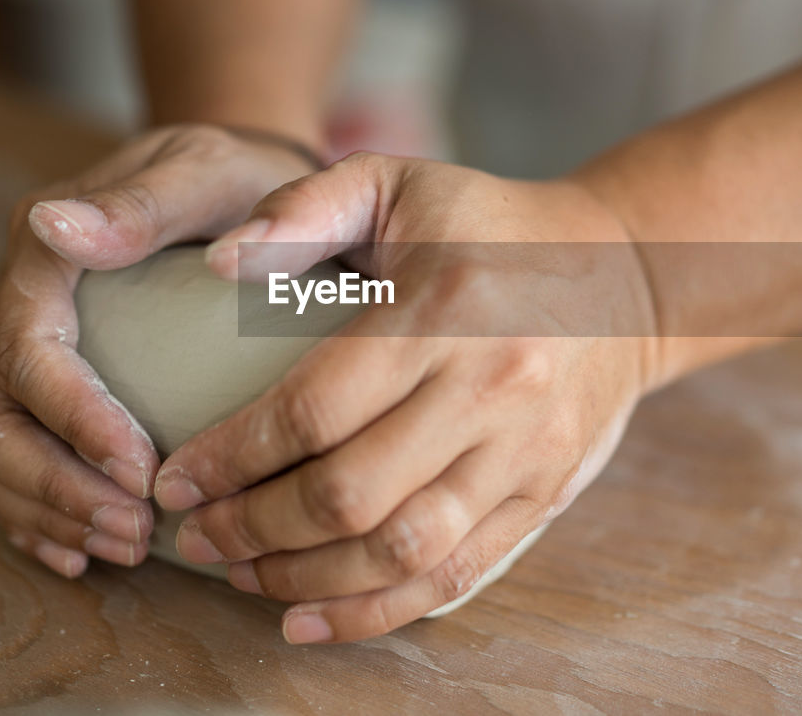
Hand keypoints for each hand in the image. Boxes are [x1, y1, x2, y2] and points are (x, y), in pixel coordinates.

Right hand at [0, 125, 317, 576]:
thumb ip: (139, 204)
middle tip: (135, 529)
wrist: (239, 181)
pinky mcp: (45, 387)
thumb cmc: (233, 178)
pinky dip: (35, 515)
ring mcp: (23, 348)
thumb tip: (53, 224)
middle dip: (51, 485)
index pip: (30, 348)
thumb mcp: (203, 172)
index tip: (140, 470)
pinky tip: (82, 552)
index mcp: (48, 251)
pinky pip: (7, 462)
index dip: (73, 419)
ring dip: (46, 510)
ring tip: (128, 546)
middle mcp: (20, 305)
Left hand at [154, 153, 655, 641]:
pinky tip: (312, 619)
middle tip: (197, 537)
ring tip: (243, 579)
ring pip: (401, 552)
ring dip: (305, 580)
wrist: (625, 274)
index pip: (314, 409)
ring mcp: (525, 452)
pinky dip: (377, 611)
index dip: (230, 457)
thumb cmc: (490, 226)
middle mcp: (491, 388)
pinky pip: (456, 576)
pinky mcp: (546, 494)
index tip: (176, 480)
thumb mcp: (399, 182)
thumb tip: (217, 265)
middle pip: (349, 495)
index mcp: (443, 310)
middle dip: (253, 530)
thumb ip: (303, 207)